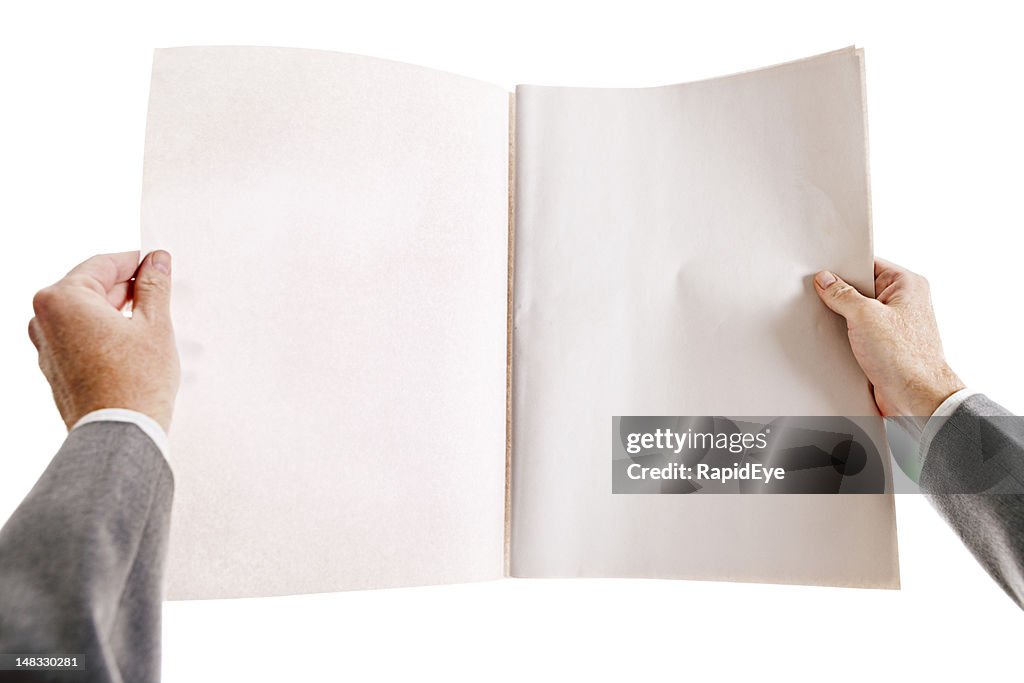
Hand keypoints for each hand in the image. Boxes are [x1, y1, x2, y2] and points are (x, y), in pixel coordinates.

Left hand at [28, 251, 179, 431]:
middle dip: (128, 291)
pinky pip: (82, 338)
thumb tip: (156, 262)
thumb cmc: (133, 384)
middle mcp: (44, 320)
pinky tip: (135, 348)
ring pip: (88, 315)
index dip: (136, 262)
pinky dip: (107, 335)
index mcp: (61, 299)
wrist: (120, 434)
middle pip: (92, 290)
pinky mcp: (55, 369)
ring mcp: (46, 347)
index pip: (103, 265)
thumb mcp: (154, 324)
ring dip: (119, 315)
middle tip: (162, 297)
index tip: (158, 264)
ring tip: (152, 328)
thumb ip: (154, 285)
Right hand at [814, 258, 963, 417]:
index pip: (868, 264)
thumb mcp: (865, 316)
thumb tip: (826, 280)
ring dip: (841, 318)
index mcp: (906, 284)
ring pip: (857, 312)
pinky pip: (858, 331)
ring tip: (828, 321)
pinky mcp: (884, 344)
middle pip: (861, 288)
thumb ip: (842, 294)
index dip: (844, 268)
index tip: (821, 273)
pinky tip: (833, 339)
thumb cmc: (904, 357)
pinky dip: (845, 335)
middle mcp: (903, 302)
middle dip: (840, 295)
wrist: (916, 397)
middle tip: (821, 298)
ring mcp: (894, 324)